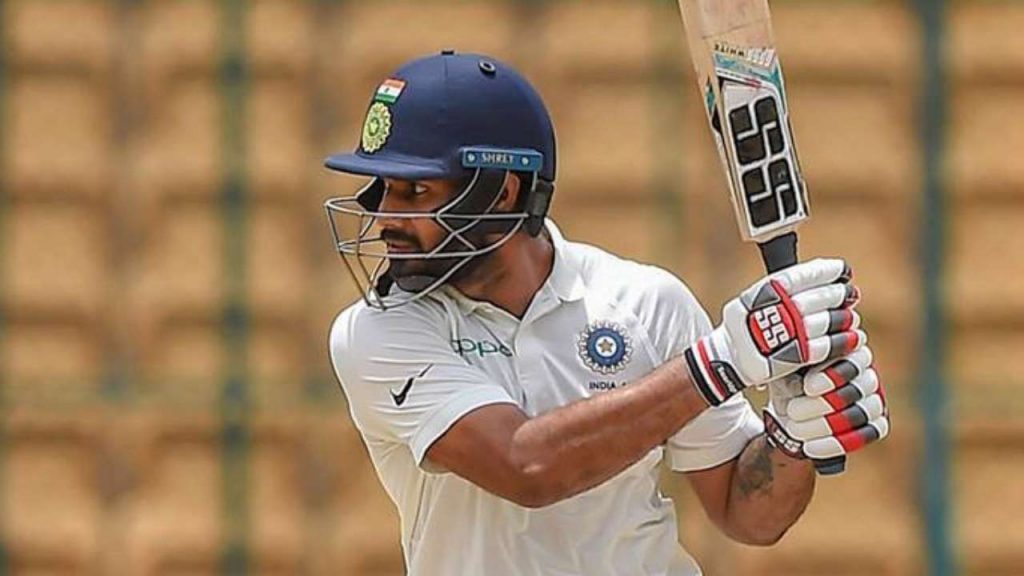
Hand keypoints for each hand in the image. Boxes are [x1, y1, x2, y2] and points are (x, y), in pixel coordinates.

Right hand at [685, 258, 864, 406]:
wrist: (731, 357)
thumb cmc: (749, 324)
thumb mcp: (756, 297)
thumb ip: (783, 287)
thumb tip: (824, 272)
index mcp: (762, 293)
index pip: (799, 276)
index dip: (824, 271)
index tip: (842, 269)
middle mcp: (773, 311)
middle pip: (815, 299)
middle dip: (837, 294)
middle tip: (850, 293)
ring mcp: (784, 335)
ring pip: (823, 322)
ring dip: (843, 318)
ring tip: (850, 316)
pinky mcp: (792, 357)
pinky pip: (824, 347)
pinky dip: (840, 342)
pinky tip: (849, 338)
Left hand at [764, 346, 889, 464]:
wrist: (789, 408)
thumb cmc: (787, 380)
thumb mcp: (784, 367)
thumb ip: (792, 361)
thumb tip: (795, 366)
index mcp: (848, 349)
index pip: (852, 360)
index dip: (832, 376)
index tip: (807, 387)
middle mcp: (867, 372)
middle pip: (857, 389)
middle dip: (822, 404)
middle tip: (793, 412)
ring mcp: (875, 398)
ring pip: (861, 414)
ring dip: (824, 425)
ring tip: (794, 429)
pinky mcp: (876, 423)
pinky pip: (866, 435)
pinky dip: (835, 444)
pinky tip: (810, 447)